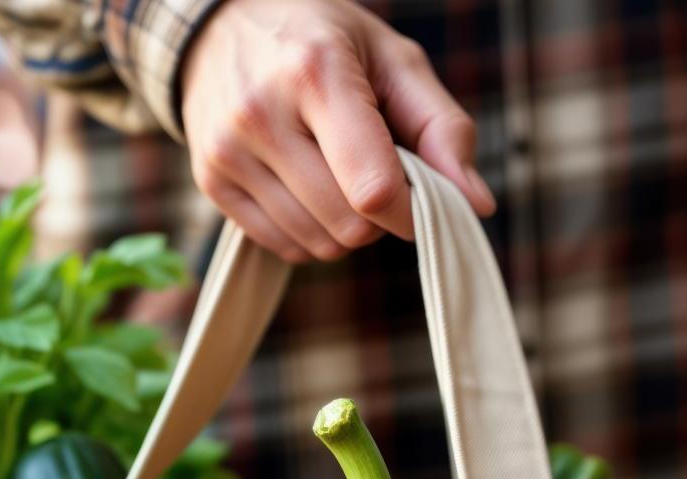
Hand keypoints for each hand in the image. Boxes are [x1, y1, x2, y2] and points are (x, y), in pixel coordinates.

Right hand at [180, 0, 494, 262]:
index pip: (373, 188)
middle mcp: (261, 113)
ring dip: (346, 227)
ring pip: (318, 243)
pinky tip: (309, 189)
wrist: (220, 24)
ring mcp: (227, 151)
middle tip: (376, 172)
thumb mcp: (393, 59)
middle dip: (380, 214)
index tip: (421, 194)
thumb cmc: (323, 39)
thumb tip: (476, 204)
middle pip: (350, 224)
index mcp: (314, 72)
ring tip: (338, 174)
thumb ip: (443, 128)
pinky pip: (283, 247)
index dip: (413, 210)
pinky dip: (310, 233)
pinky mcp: (210, 180)